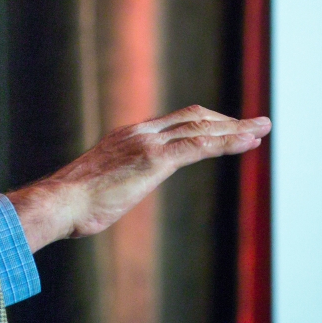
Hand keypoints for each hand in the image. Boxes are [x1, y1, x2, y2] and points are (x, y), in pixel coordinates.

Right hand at [7, 105, 270, 251]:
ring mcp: (147, 143)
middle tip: (254, 126)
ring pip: (201, 128)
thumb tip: (108, 199)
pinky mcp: (154, 160)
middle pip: (193, 117)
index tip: (226, 128)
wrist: (60, 202)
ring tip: (262, 129)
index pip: (174, 122)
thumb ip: (114, 184)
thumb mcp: (98, 187)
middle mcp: (139, 133)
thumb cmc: (71, 205)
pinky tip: (249, 141)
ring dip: (236, 128)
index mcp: (126, 137)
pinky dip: (228, 141)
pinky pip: (199, 145)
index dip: (205, 123)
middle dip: (226, 121)